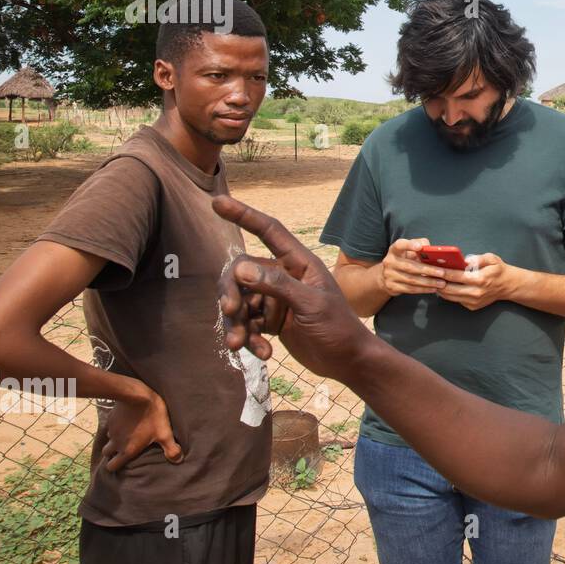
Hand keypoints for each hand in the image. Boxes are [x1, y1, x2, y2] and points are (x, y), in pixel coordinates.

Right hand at [101, 386, 182, 471]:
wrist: (136, 394)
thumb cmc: (152, 416)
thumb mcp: (164, 433)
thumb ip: (171, 449)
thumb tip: (178, 460)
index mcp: (127, 450)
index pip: (112, 467)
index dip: (115, 466)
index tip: (123, 464)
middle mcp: (116, 443)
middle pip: (107, 454)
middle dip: (113, 454)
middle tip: (124, 449)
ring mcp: (111, 430)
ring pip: (109, 439)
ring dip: (115, 439)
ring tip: (127, 435)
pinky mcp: (110, 418)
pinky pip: (110, 427)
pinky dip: (116, 428)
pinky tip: (126, 422)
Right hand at [213, 195, 377, 381]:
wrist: (347, 361)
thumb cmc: (338, 327)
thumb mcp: (311, 304)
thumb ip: (278, 285)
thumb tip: (240, 268)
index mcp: (299, 263)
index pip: (269, 231)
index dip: (244, 215)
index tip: (217, 202)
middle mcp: (284, 276)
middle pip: (242, 272)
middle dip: (232, 291)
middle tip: (230, 311)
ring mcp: (275, 298)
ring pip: (239, 300)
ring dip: (236, 322)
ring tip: (239, 345)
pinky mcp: (269, 320)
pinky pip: (246, 323)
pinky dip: (249, 338)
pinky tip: (264, 353)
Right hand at [380, 238, 448, 295]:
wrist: (387, 276)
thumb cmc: (404, 260)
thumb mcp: (409, 250)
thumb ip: (420, 245)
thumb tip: (432, 249)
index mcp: (395, 250)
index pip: (400, 245)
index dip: (409, 245)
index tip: (419, 247)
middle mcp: (390, 262)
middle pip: (410, 266)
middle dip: (428, 270)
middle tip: (442, 272)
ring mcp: (389, 275)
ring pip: (411, 280)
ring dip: (428, 282)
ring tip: (442, 283)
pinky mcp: (391, 287)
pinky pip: (410, 289)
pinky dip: (423, 289)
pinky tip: (433, 288)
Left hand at [435, 252, 513, 310]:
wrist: (508, 286)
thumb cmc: (498, 270)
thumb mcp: (492, 258)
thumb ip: (478, 258)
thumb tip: (464, 260)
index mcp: (480, 279)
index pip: (456, 276)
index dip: (444, 272)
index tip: (434, 268)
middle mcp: (476, 292)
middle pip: (450, 289)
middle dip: (438, 282)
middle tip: (429, 275)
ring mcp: (473, 301)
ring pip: (450, 297)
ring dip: (440, 289)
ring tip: (433, 281)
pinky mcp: (472, 306)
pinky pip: (456, 300)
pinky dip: (448, 294)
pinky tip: (444, 286)